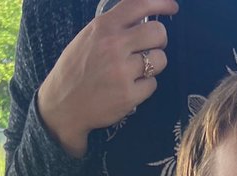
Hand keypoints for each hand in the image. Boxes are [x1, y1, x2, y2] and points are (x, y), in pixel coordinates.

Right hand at [37, 0, 179, 156]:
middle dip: (159, 40)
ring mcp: (122, 71)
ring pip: (159, 60)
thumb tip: (143, 19)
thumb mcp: (89, 37)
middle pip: (159, 33)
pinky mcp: (129, 95)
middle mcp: (114, 45)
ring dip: (153, 65)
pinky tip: (130, 88)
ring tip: (137, 70)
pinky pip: (152, 84)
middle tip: (151, 48)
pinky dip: (145, 86)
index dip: (161, 2)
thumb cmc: (76, 69)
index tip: (173, 7)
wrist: (63, 105)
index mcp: (104, 26)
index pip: (140, 4)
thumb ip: (114, 26)